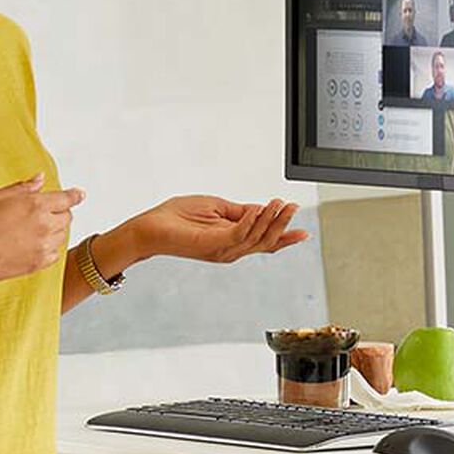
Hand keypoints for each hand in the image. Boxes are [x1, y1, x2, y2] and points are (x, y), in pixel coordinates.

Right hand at [0, 174, 84, 287]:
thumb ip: (22, 188)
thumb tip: (39, 179)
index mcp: (35, 205)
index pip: (66, 199)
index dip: (74, 195)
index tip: (79, 194)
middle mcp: (44, 225)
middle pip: (67, 217)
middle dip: (60, 212)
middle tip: (44, 212)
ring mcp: (43, 246)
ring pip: (62, 235)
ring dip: (55, 230)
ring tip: (34, 229)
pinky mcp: (38, 264)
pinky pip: (54, 254)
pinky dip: (49, 248)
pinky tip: (33, 245)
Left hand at [132, 195, 308, 264]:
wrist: (150, 226)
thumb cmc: (177, 217)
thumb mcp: (216, 208)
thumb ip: (241, 211)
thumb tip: (262, 209)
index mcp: (232, 240)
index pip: (264, 241)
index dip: (284, 237)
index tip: (303, 232)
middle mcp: (230, 249)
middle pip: (265, 241)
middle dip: (282, 224)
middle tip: (293, 207)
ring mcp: (221, 249)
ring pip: (255, 238)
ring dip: (269, 219)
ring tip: (279, 203)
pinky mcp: (211, 244)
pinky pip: (238, 234)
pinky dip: (251, 221)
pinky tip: (258, 208)